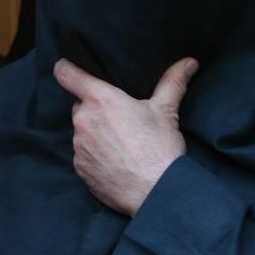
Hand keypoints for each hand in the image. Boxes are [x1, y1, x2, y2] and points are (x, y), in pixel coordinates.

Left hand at [56, 57, 196, 216]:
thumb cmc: (160, 148)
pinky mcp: (80, 168)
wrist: (157, 192)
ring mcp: (79, 146)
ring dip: (95, 133)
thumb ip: (173, 81)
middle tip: (119, 118)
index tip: (66, 67)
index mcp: (99, 99)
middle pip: (80, 105)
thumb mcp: (166, 110)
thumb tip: (189, 62)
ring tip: (121, 143)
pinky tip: (116, 161)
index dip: (65, 68)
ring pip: (82, 131)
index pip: (66, 74)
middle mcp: (83, 120)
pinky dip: (95, 155)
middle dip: (95, 109)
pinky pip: (83, 155)